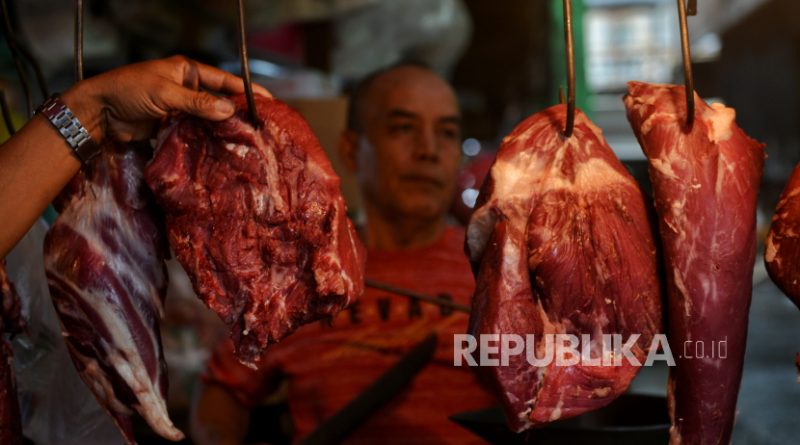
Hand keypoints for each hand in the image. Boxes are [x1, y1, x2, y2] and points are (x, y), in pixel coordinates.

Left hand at [63, 55, 271, 141]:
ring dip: (224, 129)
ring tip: (247, 140)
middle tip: (262, 126)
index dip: (245, 91)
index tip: (267, 101)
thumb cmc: (128, 91)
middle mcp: (187, 88)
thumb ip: (197, 102)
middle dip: (238, 112)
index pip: (223, 80)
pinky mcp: (173, 126)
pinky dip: (208, 139)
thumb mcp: (165, 93)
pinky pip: (196, 132)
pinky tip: (223, 148)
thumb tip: (229, 110)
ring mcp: (181, 108)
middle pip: (220, 101)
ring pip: (210, 119)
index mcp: (186, 71)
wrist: (99, 112)